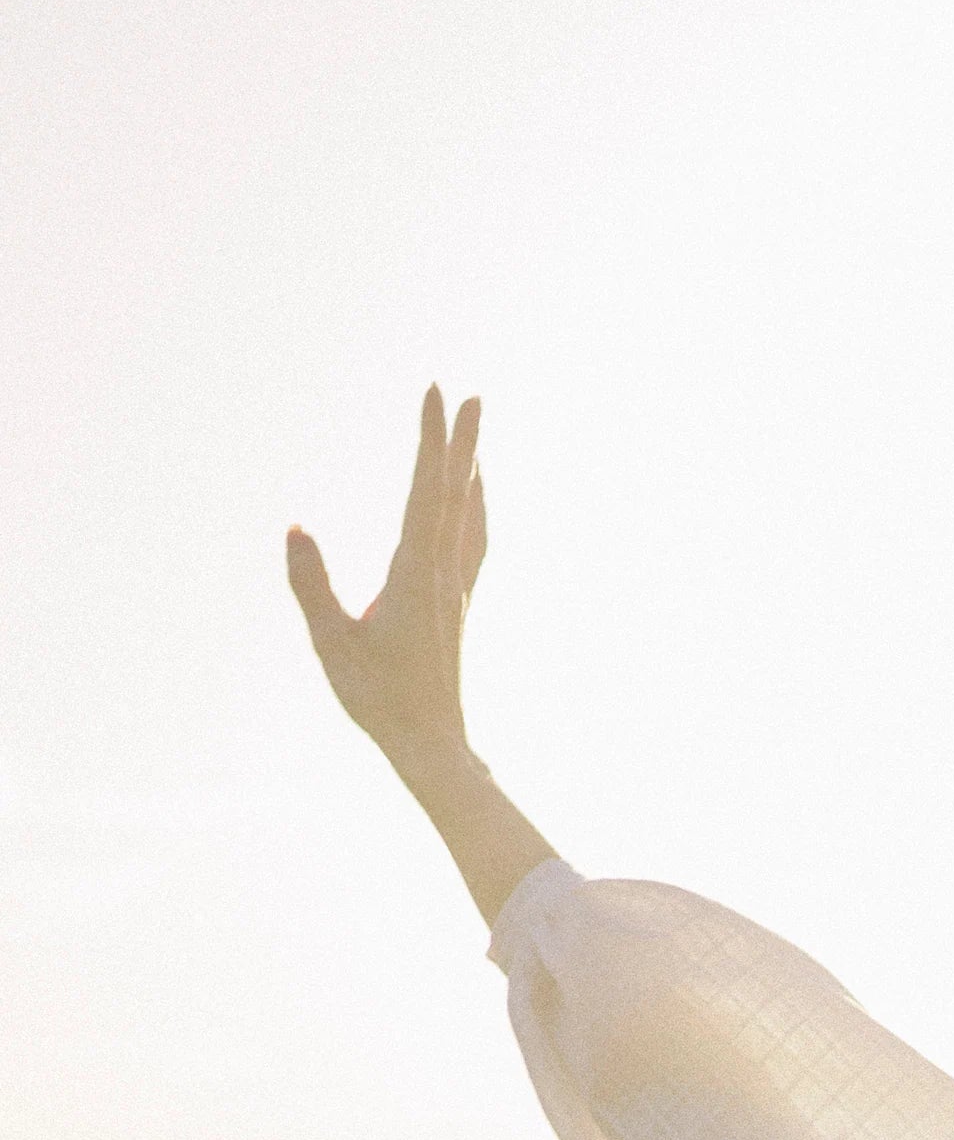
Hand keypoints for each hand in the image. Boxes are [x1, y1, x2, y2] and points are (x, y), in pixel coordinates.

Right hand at [287, 387, 486, 786]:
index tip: (436, 393)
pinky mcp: (455, 607)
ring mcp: (455, 591)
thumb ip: (311, 585)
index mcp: (415, 574)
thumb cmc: (379, 701)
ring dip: (472, 474)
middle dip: (462, 442)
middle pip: (456, 494)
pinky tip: (472, 507)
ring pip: (470, 519)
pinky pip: (472, 545)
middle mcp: (443, 575)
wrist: (432, 746)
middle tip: (470, 395)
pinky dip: (474, 513)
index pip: (425, 491)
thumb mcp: (332, 643)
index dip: (431, 440)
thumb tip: (293, 528)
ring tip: (474, 440)